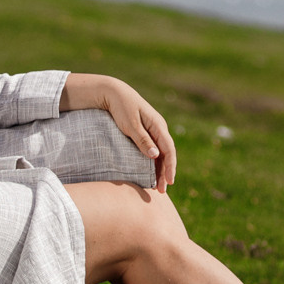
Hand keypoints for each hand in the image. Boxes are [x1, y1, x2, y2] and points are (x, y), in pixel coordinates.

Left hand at [61, 73, 176, 189]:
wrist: (114, 93)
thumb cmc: (122, 107)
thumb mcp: (131, 125)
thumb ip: (143, 140)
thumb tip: (156, 156)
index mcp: (158, 125)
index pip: (169, 149)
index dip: (170, 166)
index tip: (169, 181)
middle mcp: (159, 128)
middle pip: (167, 154)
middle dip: (166, 172)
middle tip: (162, 190)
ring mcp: (154, 130)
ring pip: (161, 153)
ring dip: (160, 170)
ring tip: (157, 187)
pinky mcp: (147, 132)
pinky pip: (154, 150)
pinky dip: (154, 163)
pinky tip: (151, 173)